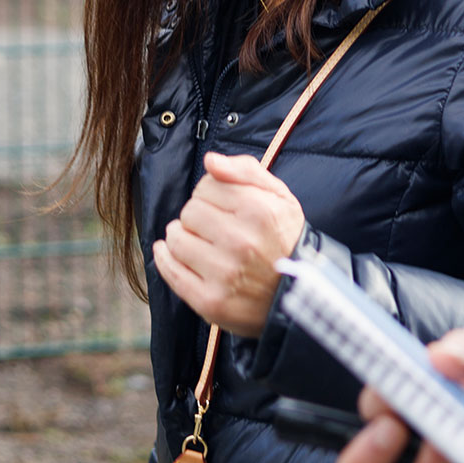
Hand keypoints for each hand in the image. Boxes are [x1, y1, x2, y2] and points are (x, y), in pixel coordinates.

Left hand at [150, 152, 304, 337]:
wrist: (300, 295)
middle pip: (189, 212)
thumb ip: (245, 171)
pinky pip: (170, 271)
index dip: (210, 194)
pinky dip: (164, 258)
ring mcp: (225, 274)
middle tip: (211, 227)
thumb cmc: (285, 240)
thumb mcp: (280, 197)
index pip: (205, 187)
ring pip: (176, 239)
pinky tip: (169, 252)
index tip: (221, 206)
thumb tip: (210, 161)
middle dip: (196, 215)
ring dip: (180, 236)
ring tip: (195, 240)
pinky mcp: (210, 301)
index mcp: (260, 211)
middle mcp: (242, 242)